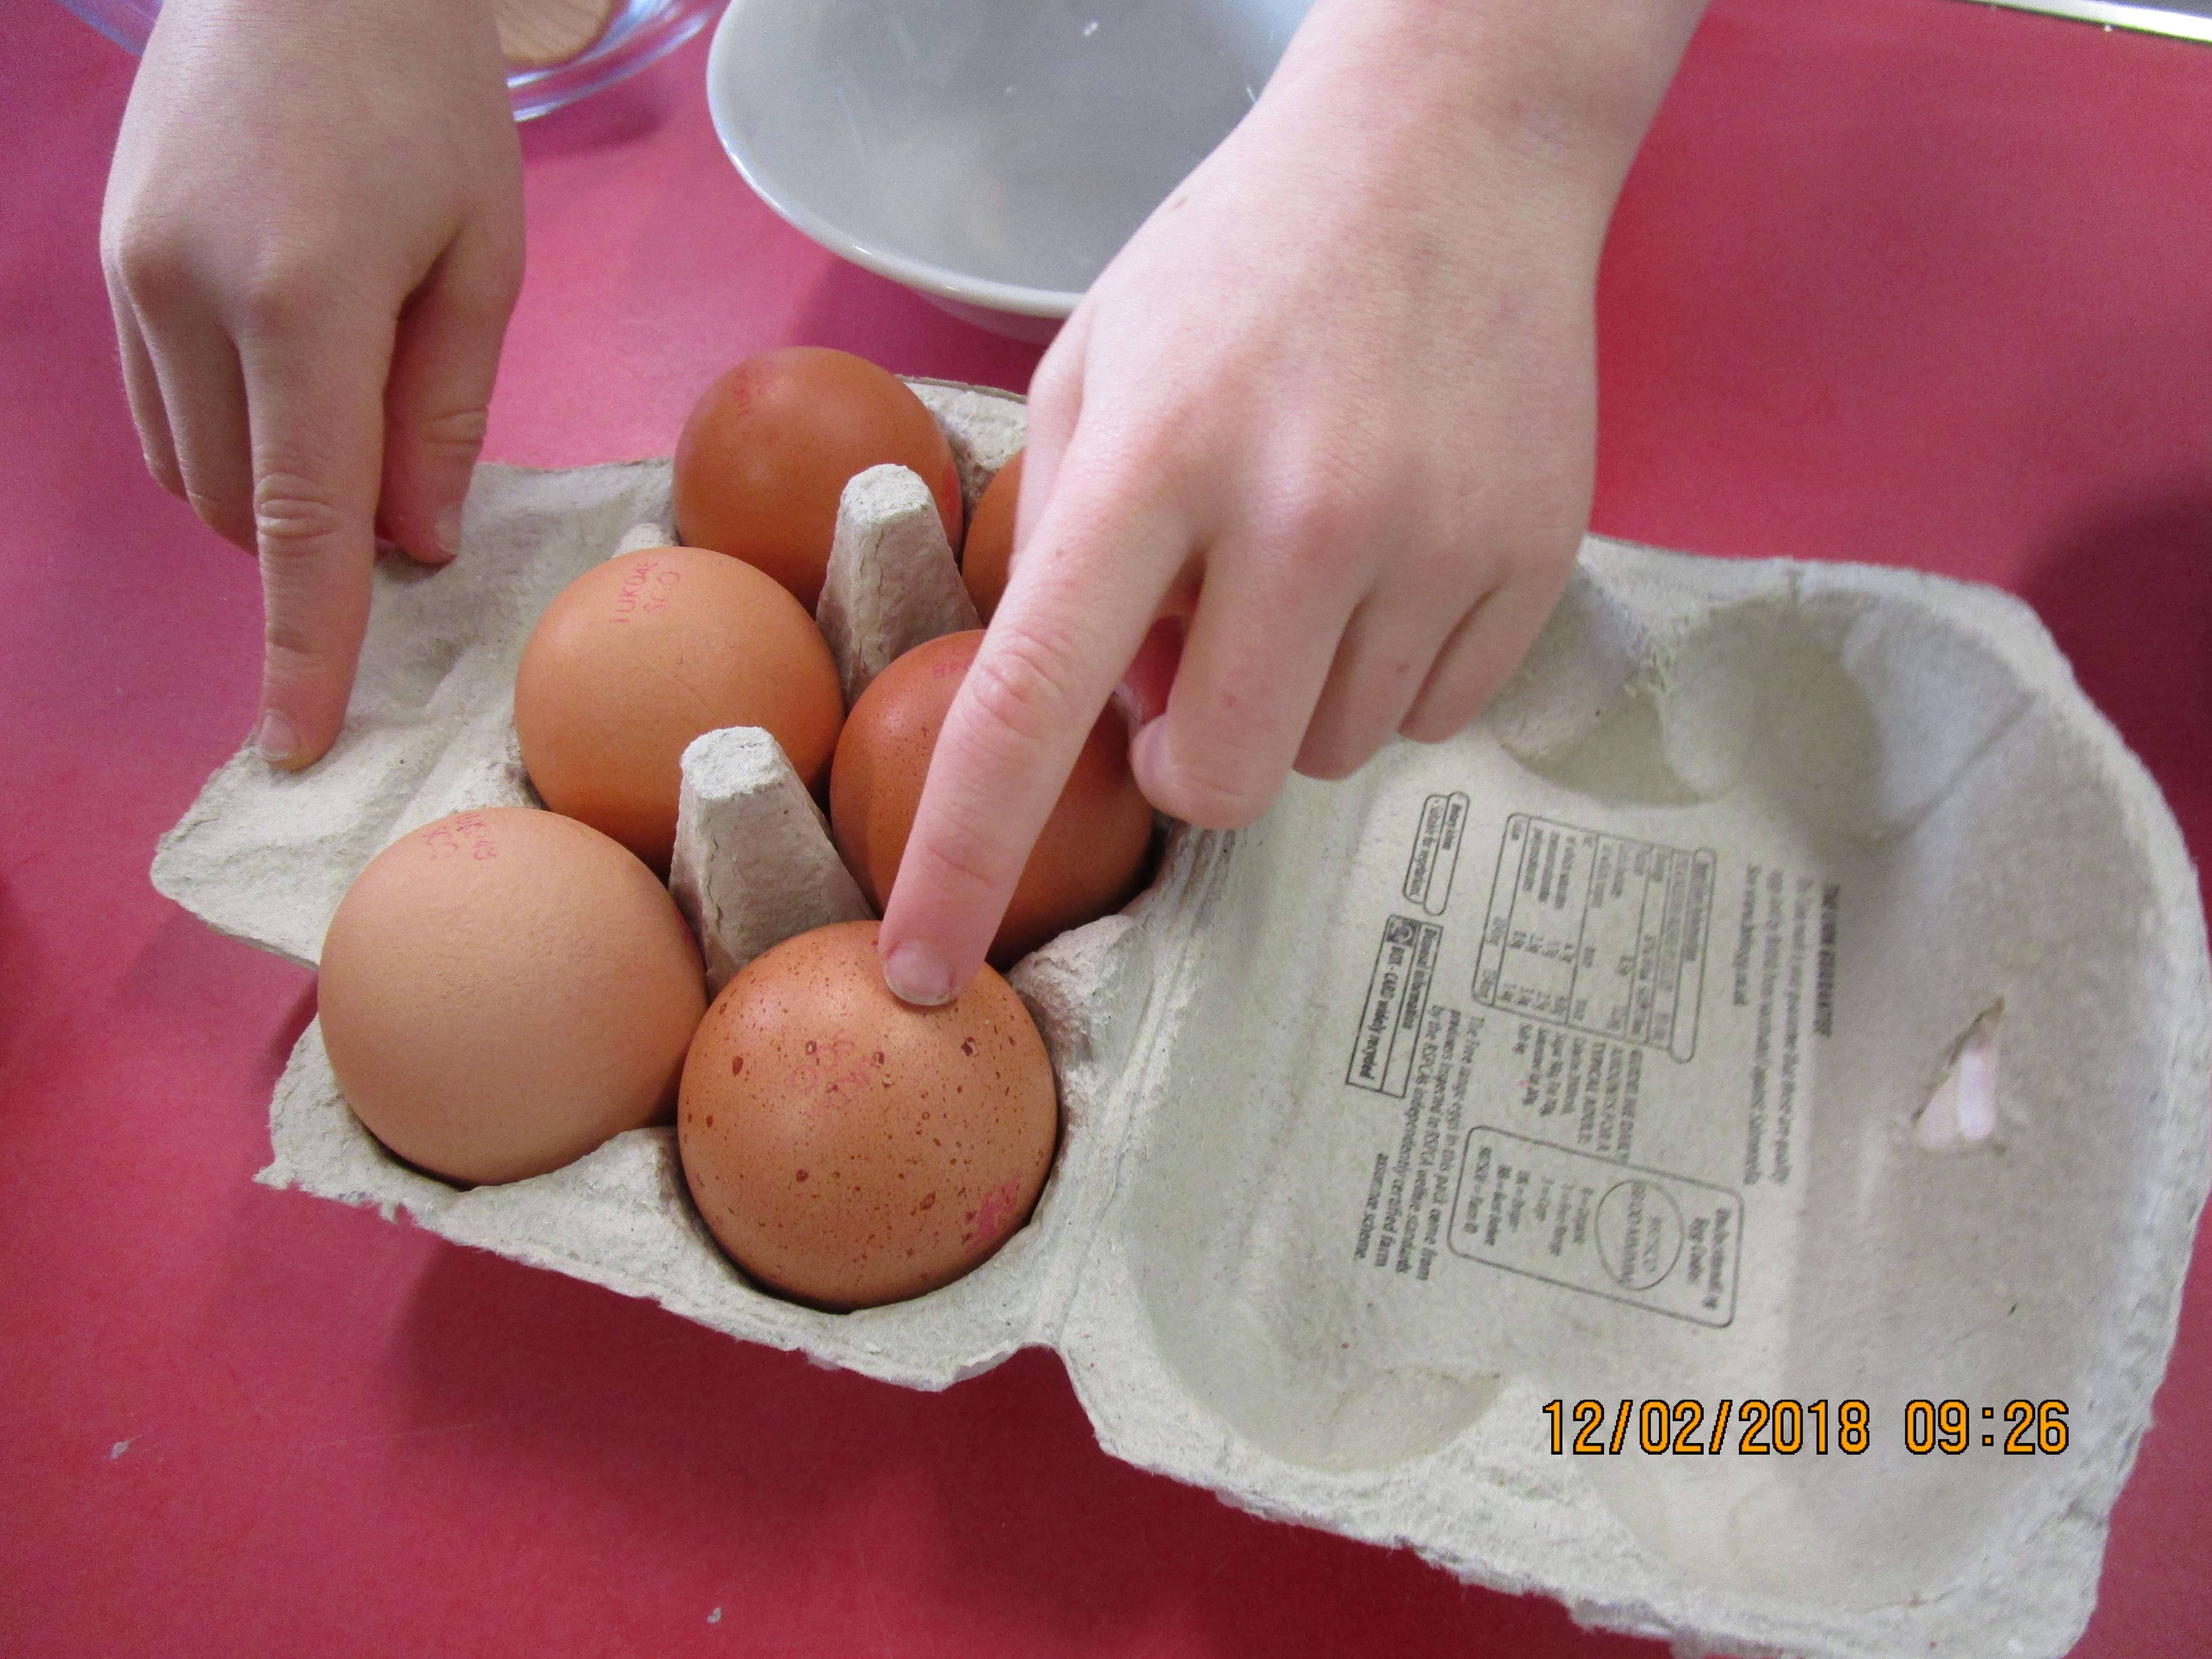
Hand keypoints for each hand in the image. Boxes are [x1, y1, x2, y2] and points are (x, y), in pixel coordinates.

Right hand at [102, 0, 523, 768]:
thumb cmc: (424, 98)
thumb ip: (444, 413)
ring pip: (188, 468)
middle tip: (404, 475)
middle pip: (239, 504)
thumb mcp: (479, 256)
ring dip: (267, 489)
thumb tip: (414, 547)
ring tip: (350, 393)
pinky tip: (286, 380)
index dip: (306, 638)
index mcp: (301, 296)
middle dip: (315, 539)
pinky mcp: (108, 259)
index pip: (300, 517)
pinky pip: (157, 408)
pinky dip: (223, 436)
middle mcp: (186, 292)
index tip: (302, 735)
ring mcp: (128, 274)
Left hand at [876, 0, 1705, 1003]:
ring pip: (1336, 752)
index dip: (965, 857)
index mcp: (1156, 459)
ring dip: (1298, 696)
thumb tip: (1111, 712)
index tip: (919, 968)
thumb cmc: (1243, 259)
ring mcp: (1435, 539)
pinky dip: (1395, 670)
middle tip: (1194, 669)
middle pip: (1226, 781)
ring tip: (1310, 555)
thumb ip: (1065, 544)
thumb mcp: (1098, 365)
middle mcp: (1302, 512)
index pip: (1032, 702)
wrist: (1454, 145)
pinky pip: (1437, 714)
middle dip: (1193, 763)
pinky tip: (1394, 552)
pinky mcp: (1533, 555)